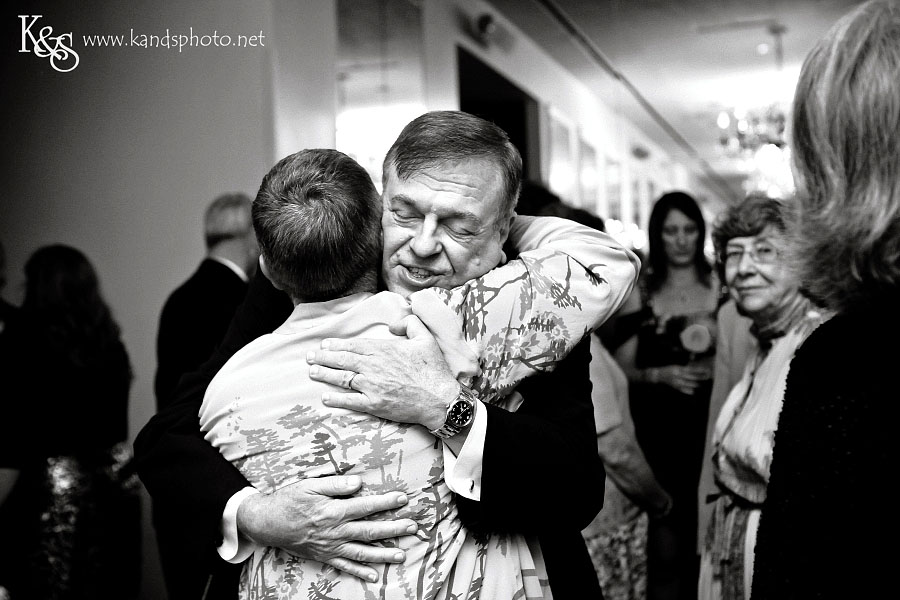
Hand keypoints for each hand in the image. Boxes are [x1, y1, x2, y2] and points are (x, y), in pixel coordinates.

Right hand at [237, 475, 417, 581]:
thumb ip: (334, 484)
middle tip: (413, 527)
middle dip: (393, 529)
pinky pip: (345, 566)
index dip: (385, 502)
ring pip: (361, 552)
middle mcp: (335, 531)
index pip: (365, 506)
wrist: (267, 522)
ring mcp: (330, 546)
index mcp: (333, 511)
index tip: (403, 498)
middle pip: (369, 530)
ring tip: (402, 555)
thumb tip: (358, 483)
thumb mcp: (309, 485)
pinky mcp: (324, 556)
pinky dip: (360, 572)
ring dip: (383, 554)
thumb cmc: (289, 499)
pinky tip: (374, 575)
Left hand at [306, 315, 458, 430]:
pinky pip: (350, 401)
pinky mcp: (374, 404)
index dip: (336, 345)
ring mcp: (372, 386)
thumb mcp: (425, 338)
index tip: (325, 344)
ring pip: (342, 378)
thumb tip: (392, 325)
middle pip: (343, 360)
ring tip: (312, 372)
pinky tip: (325, 397)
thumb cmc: (433, 369)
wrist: (440, 399)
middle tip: (310, 357)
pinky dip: (336, 399)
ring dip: (325, 374)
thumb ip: (409, 324)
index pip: (354, 345)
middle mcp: (373, 366)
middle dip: (324, 358)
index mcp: (384, 350)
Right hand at [653, 364, 710, 394]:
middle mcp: (678, 375)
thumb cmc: (668, 369)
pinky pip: (683, 390)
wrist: (658, 375)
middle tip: (707, 378)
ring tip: (700, 385)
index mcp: (679, 369)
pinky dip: (688, 391)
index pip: (692, 370)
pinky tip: (692, 392)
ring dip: (695, 384)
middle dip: (700, 378)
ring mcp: (676, 382)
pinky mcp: (675, 387)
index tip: (706, 370)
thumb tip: (694, 368)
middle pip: (692, 377)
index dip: (699, 370)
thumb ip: (684, 368)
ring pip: (688, 384)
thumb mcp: (676, 367)